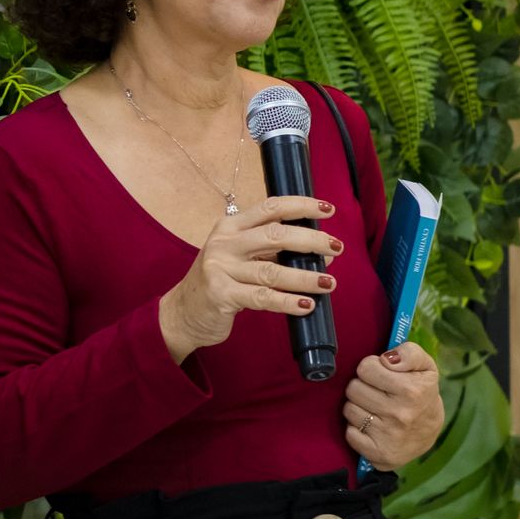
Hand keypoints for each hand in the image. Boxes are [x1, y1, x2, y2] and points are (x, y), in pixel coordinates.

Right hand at [158, 196, 342, 360]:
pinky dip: (287, 302)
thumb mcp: (239, 256)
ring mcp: (221, 269)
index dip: (301, 206)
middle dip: (311, 240)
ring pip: (272, 271)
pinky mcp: (221, 295)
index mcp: (230, 226)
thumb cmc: (220, 282)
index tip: (328, 209)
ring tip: (329, 282)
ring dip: (305, 277)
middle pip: (275, 235)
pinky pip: (262, 298)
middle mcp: (224, 243)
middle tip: (336, 248)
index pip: (270, 207)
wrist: (182, 312)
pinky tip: (306, 305)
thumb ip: (271, 250)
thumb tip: (320, 252)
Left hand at [343, 342, 443, 471]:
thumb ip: (409, 353)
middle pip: (353, 388)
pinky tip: (370, 426)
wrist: (430, 431)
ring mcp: (389, 437)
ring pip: (349, 409)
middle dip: (362, 386)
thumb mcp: (425, 366)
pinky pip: (350, 434)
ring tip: (374, 408)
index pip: (365, 368)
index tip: (381, 375)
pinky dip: (356, 429)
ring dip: (358, 406)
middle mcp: (401, 414)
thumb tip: (387, 359)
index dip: (371, 369)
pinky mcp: (380, 455)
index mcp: (412, 391)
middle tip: (376, 392)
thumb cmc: (422, 392)